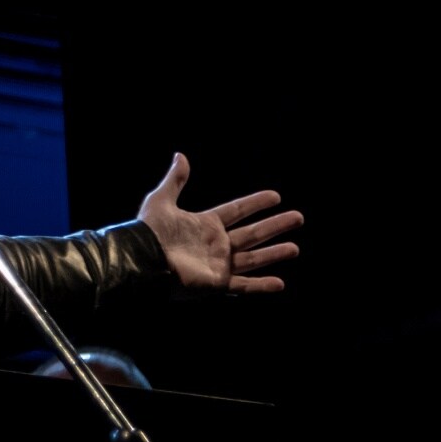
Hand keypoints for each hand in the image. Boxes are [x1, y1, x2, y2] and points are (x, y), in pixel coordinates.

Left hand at [138, 153, 300, 294]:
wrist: (142, 259)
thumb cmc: (149, 230)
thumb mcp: (162, 200)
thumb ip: (175, 180)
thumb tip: (180, 155)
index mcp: (205, 224)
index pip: (237, 211)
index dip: (256, 203)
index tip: (276, 196)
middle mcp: (216, 244)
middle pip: (252, 234)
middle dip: (275, 226)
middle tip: (298, 217)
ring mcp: (218, 264)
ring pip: (253, 258)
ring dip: (274, 253)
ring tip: (295, 248)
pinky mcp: (217, 283)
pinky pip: (244, 285)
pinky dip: (261, 286)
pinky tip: (280, 283)